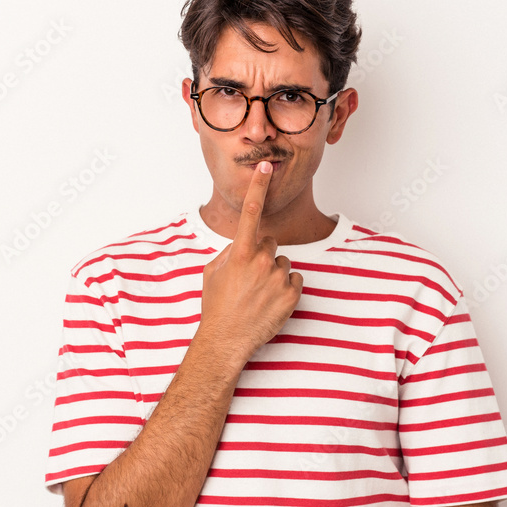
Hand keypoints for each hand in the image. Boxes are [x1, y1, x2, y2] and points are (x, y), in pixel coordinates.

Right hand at [198, 161, 303, 364]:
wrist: (226, 341)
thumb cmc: (216, 307)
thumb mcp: (213, 272)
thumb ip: (229, 251)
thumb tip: (242, 243)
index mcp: (240, 253)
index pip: (251, 211)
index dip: (259, 185)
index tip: (265, 165)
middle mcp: (262, 261)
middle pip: (270, 243)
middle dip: (262, 254)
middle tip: (249, 278)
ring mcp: (279, 278)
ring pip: (282, 263)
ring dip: (273, 274)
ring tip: (258, 294)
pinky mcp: (292, 294)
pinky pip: (294, 280)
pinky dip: (285, 289)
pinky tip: (270, 302)